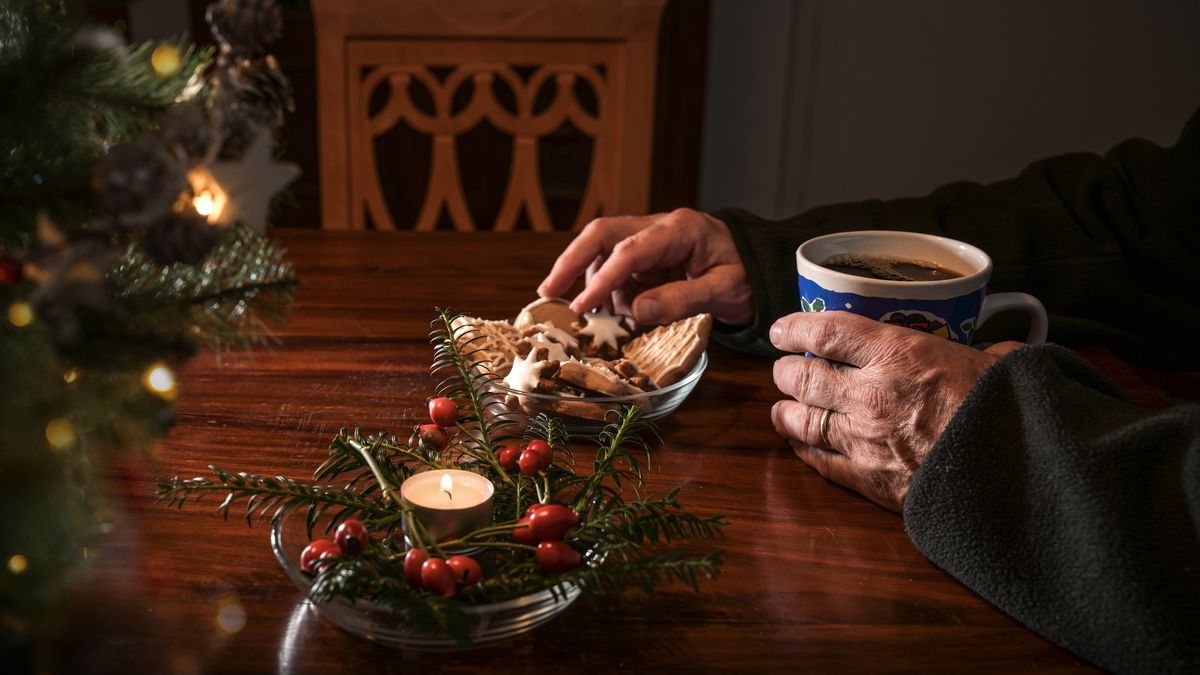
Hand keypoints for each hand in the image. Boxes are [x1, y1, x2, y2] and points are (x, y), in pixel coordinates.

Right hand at [537, 209, 752, 326]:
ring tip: (605, 317)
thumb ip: (681, 299)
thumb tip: (635, 311)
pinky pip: (617, 270)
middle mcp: (659, 227)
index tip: (581, 307)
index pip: (629, 250)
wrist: (762, 267)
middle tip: (547, 293)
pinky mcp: (648, 256)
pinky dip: (611, 293)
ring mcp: (651, 240)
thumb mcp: (724, 291)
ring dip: (597, 286)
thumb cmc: (748, 276)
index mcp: (680, 229)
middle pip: (602, 234)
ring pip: (604, 253)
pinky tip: (620, 313)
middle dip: (571, 262)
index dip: (602, 279)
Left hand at [769, 310, 1021, 511]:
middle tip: (784, 369)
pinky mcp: (869, 479)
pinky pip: (820, 462)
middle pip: (802, 377)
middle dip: (786, 372)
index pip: (824, 333)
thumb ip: (976, 355)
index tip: (782, 330)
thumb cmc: (1007, 410)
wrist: (1016, 476)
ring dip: (786, 412)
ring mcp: (863, 439)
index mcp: (896, 353)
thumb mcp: (990, 363)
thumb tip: (994, 354)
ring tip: (782, 407)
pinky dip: (804, 450)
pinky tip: (799, 444)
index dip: (794, 328)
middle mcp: (869, 393)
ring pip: (802, 421)